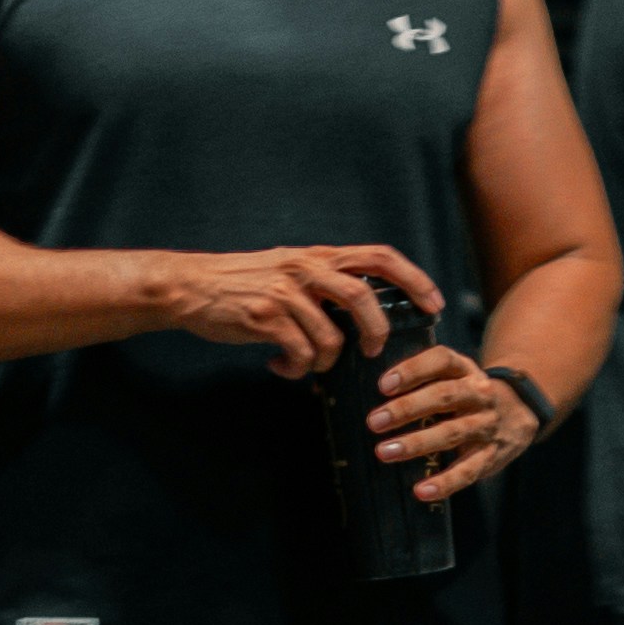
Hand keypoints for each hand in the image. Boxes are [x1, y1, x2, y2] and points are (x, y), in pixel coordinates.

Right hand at [160, 242, 441, 379]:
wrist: (190, 287)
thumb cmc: (243, 283)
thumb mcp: (288, 268)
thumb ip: (323, 281)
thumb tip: (363, 313)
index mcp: (318, 255)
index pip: (379, 256)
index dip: (413, 279)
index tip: (433, 303)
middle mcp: (305, 268)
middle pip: (362, 295)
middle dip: (378, 330)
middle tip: (374, 351)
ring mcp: (284, 292)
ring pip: (331, 336)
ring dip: (327, 361)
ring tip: (311, 366)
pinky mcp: (264, 318)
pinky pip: (300, 354)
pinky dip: (297, 369)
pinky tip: (282, 367)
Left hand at [364, 344, 537, 509]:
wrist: (521, 411)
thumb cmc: (469, 391)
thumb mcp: (455, 373)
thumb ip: (424, 376)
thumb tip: (380, 389)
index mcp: (465, 369)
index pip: (441, 360)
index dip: (413, 370)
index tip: (384, 385)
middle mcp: (479, 393)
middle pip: (443, 396)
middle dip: (407, 408)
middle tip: (374, 421)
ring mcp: (487, 425)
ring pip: (452, 433)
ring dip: (417, 443)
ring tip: (384, 452)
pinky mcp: (491, 455)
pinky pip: (468, 470)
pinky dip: (445, 483)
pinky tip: (421, 491)